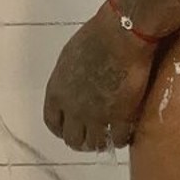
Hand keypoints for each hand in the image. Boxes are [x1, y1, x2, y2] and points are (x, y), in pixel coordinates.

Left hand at [43, 7, 156, 151]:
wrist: (122, 35)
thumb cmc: (97, 35)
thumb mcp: (71, 56)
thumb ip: (70, 77)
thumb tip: (77, 84)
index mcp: (57, 91)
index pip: (52, 122)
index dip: (61, 128)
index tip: (68, 129)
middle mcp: (73, 108)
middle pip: (72, 139)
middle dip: (81, 140)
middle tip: (91, 137)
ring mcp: (97, 115)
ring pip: (94, 144)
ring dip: (101, 142)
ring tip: (109, 138)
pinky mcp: (120, 117)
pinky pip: (118, 139)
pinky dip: (122, 139)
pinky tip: (126, 133)